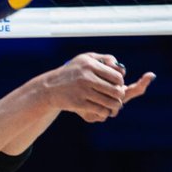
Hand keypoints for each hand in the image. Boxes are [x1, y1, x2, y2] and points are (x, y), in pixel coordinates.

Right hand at [40, 54, 154, 122]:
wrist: (50, 87)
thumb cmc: (72, 72)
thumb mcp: (85, 59)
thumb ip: (104, 59)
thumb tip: (122, 69)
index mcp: (90, 65)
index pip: (116, 76)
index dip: (120, 82)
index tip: (118, 85)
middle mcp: (86, 77)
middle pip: (115, 90)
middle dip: (120, 95)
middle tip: (119, 97)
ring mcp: (82, 91)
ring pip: (109, 101)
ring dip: (115, 105)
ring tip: (115, 105)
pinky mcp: (78, 103)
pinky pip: (99, 109)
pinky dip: (105, 111)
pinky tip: (104, 110)